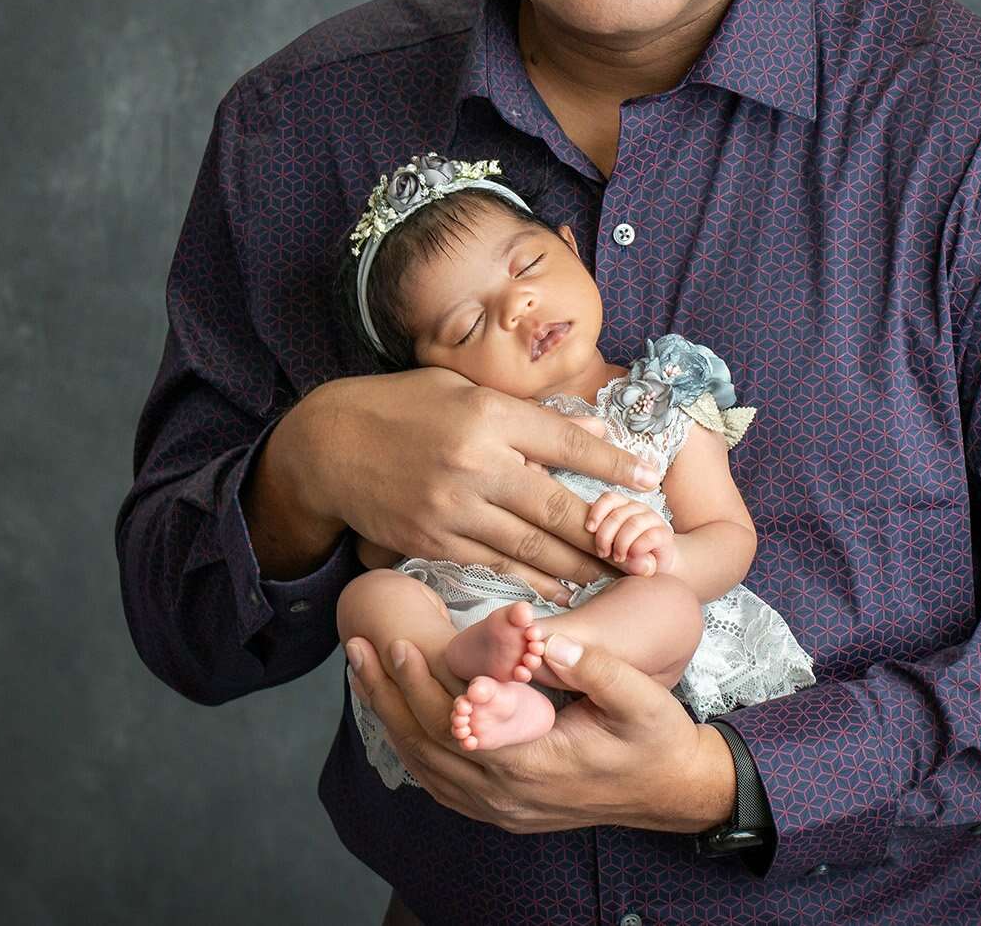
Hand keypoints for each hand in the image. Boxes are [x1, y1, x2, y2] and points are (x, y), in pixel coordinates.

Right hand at [248, 367, 663, 603]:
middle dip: (607, 534)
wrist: (330, 447)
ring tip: (615, 578)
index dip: (613, 462)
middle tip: (647, 553)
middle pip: (556, 505)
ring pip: (531, 545)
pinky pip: (495, 564)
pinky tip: (561, 589)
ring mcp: (453, 508)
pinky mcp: (434, 541)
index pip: (565, 441)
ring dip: (578, 566)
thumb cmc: (406, 408)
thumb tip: (591, 427)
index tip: (650, 477)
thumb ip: (529, 415)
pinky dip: (532, 579)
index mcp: (488, 415)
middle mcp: (474, 463)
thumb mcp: (467, 391)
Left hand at [343, 631, 735, 833]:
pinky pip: (440, 782)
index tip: (399, 645)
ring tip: (363, 674)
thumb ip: (594, 668)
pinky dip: (411, 746)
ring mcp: (501, 808)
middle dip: (388, 695)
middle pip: (427, 746)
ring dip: (390, 718)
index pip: (458, 728)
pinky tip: (396, 715)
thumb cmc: (656, 740)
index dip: (423, 687)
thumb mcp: (640, 698)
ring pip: (426, 767)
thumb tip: (544, 640)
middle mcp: (507, 794)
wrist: (670, 792)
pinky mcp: (501, 809)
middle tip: (358, 649)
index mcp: (535, 764)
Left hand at [585, 493, 677, 575]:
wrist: (657, 566)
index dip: (597, 512)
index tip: (589, 529)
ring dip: (621, 543)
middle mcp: (639, 508)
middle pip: (618, 514)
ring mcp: (653, 520)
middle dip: (605, 536)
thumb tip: (588, 527)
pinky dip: (637, 548)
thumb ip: (602, 534)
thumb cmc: (627, 553)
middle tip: (602, 553)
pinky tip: (632, 557)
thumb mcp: (610, 543)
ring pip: (633, 523)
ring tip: (617, 558)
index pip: (609, 498)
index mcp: (624, 506)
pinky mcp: (664, 534)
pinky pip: (650, 536)